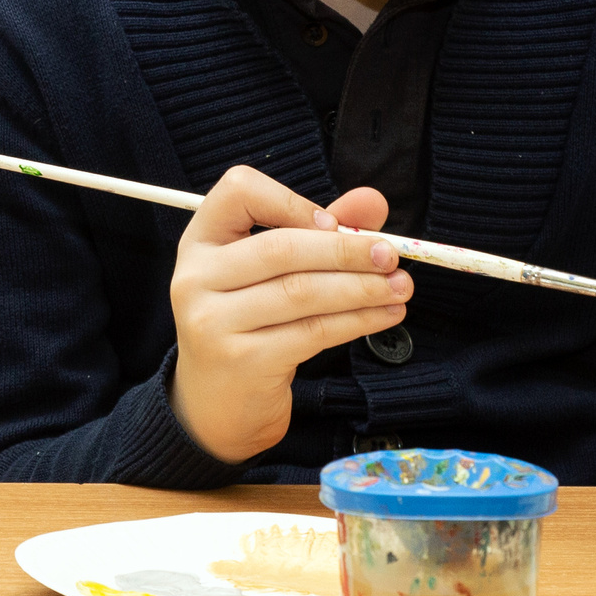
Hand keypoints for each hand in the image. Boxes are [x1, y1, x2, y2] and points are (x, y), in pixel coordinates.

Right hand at [169, 167, 412, 464]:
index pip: (238, 192)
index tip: (333, 223)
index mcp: (200, 242)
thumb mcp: (270, 272)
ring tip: (399, 287)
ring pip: (302, 292)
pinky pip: (312, 331)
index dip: (291, 201)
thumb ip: (319, 231)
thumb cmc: (248, 325)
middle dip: (347, 250)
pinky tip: (384, 315)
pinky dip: (357, 320)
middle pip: (281, 247)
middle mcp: (195, 277)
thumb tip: (374, 202)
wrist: (215, 403)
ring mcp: (214, 321)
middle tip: (392, 256)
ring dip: (361, 287)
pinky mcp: (244, 360)